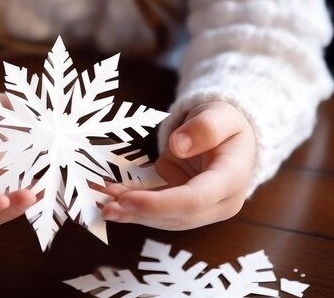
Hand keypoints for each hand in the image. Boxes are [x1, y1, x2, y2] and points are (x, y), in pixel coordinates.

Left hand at [102, 101, 255, 229]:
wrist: (232, 135)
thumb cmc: (227, 123)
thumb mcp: (221, 114)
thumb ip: (205, 128)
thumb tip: (179, 147)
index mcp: (232, 180)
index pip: (194, 200)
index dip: (159, 204)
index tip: (127, 199)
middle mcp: (219, 202)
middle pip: (176, 217)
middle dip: (138, 212)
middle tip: (104, 204)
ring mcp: (202, 208)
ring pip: (164, 219)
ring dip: (132, 213)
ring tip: (102, 203)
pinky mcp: (184, 205)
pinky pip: (158, 209)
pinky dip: (134, 205)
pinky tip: (111, 199)